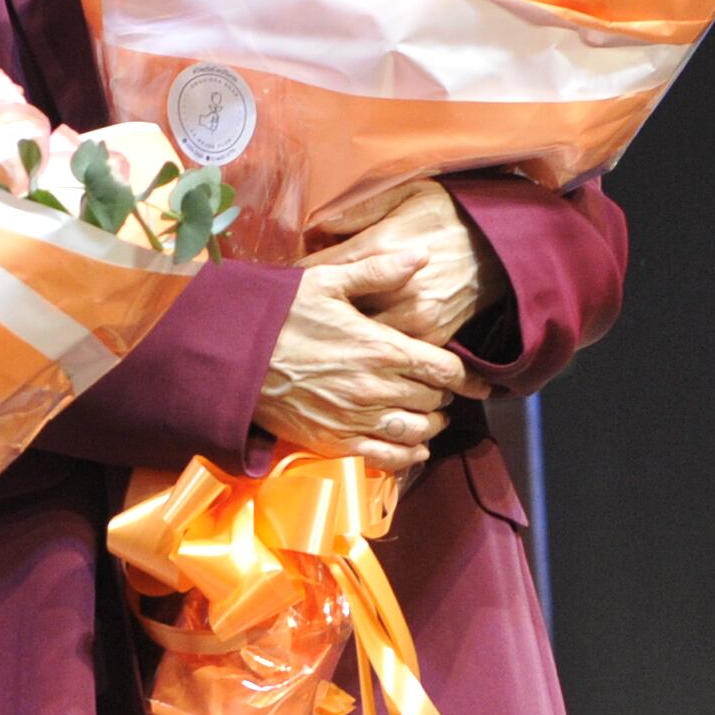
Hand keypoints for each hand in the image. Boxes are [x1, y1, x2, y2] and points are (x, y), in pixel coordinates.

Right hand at [255, 261, 483, 474]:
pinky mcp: (336, 442)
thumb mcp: (328, 280)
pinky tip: (412, 449)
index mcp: (382, 348)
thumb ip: (379, 271)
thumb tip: (422, 256)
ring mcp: (357, 419)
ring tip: (431, 420)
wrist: (235, 357)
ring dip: (430, 428)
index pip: (443, 369)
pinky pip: (386, 458)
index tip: (479, 383)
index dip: (467, 378)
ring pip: (415, 432)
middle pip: (433, 402)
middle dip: (442, 398)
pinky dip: (407, 456)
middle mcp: (376, 388)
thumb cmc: (281, 314)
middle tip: (441, 393)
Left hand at [304, 182, 495, 348]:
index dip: (297, 278)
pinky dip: (375, 348)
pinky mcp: (433, 337)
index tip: (283, 284)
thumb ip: (360, 210)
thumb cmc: (450, 213)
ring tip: (319, 335)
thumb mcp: (407, 193)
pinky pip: (393, 351)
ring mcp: (415, 316)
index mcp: (382, 247)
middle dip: (316, 313)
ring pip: (361, 336)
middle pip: (336, 310)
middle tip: (292, 316)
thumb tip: (318, 226)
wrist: (503, 243)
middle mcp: (395, 287)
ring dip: (341, 336)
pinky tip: (359, 345)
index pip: (321, 269)